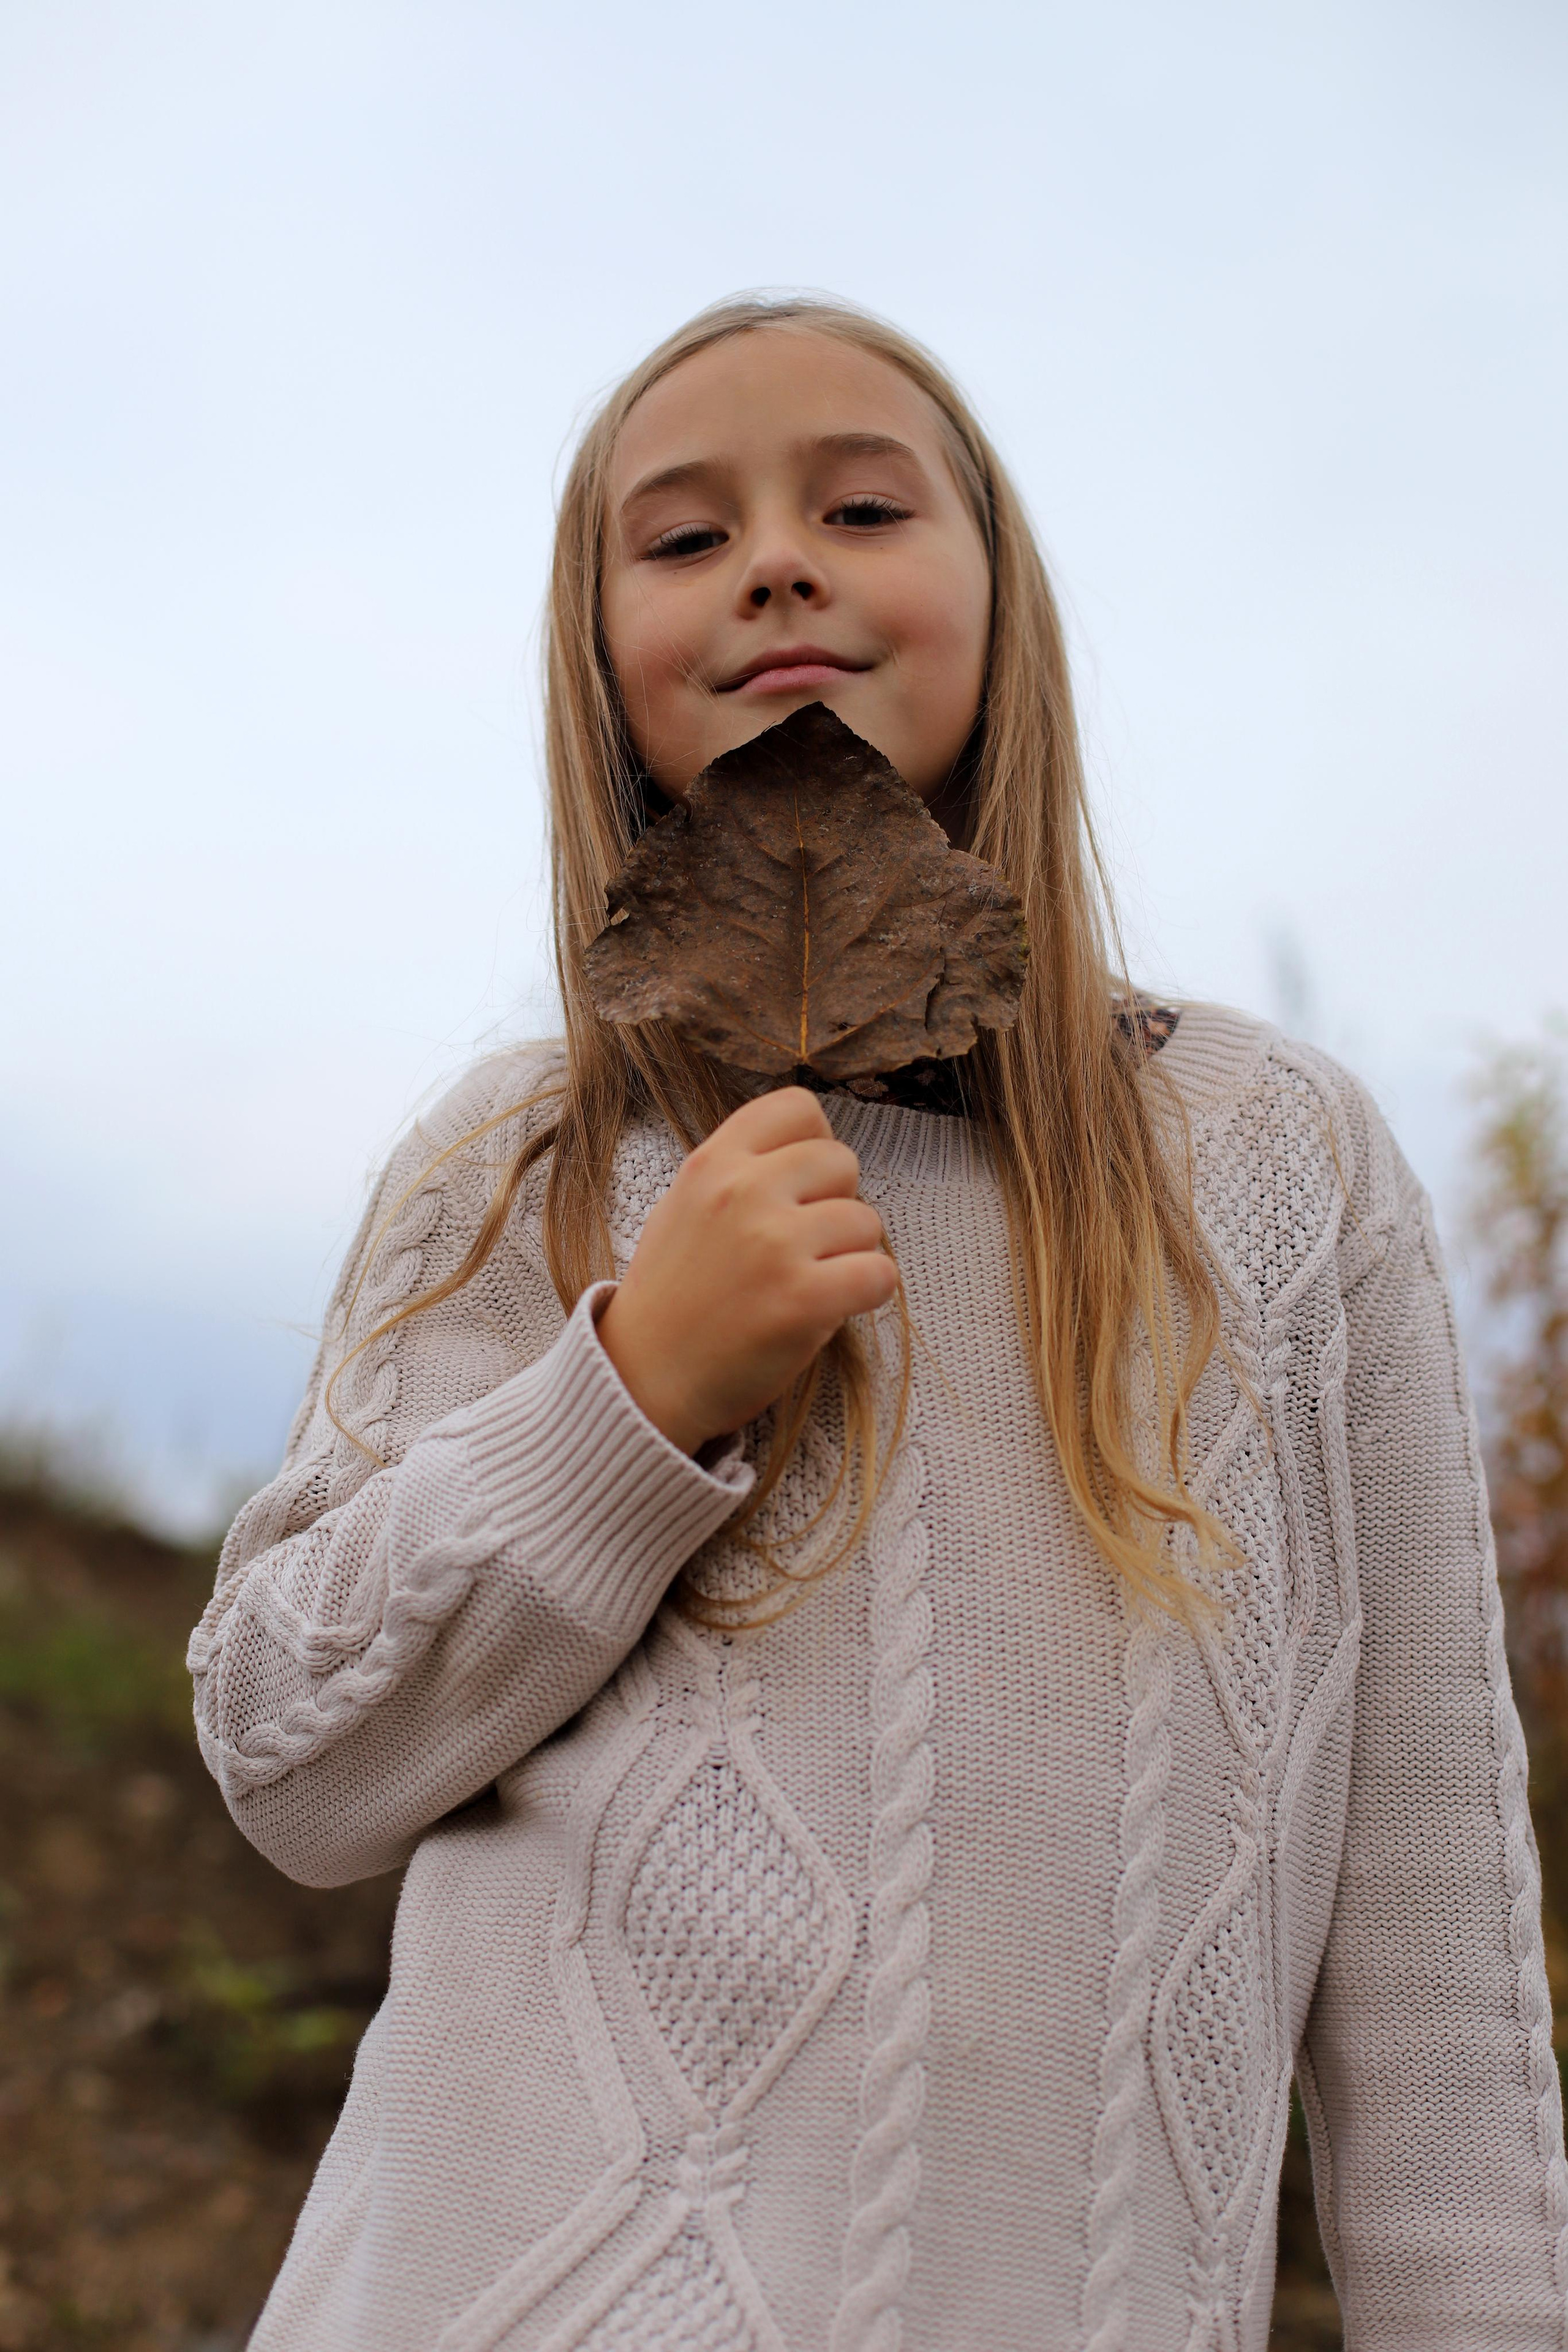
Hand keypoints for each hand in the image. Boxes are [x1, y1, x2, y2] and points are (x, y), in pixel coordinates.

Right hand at [595, 1087, 896, 1454]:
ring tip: (809, 1281)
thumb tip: (810, 1155)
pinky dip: (867, 1292)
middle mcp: (743, 1192)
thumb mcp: (685, 1207)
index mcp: (712, 1163)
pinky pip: (880, 1273)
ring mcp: (775, 1244)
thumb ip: (740, 1172)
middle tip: (804, 1245)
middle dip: (835, 1202)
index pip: (797, 1107)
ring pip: (867, 1220)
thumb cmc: (672, 1296)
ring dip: (850, 1254)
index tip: (803, 1184)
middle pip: (842, 1161)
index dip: (814, 1144)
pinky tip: (832, 1307)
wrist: (643, 1379)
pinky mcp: (803, 1300)